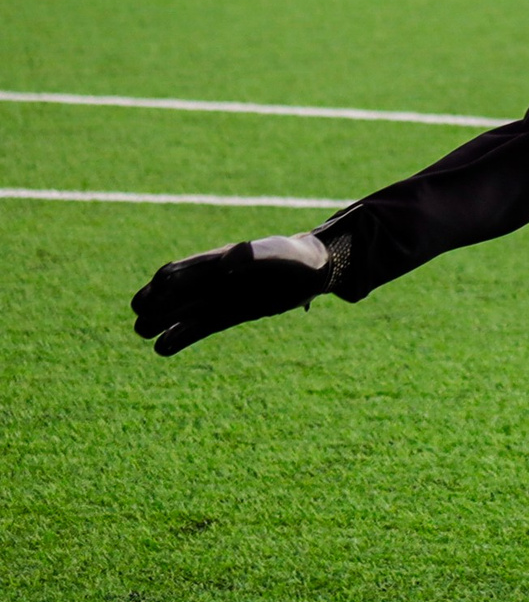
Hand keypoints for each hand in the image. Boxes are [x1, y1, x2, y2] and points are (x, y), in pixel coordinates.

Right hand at [131, 233, 333, 355]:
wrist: (314, 270)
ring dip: (160, 322)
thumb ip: (253, 256)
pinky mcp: (230, 314)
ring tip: (142, 333)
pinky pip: (200, 327)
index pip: (179, 271)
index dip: (163, 285)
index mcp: (216, 260)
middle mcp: (211, 280)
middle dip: (153, 304)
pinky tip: (162, 348)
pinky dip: (181, 336)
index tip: (151, 300)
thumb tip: (225, 262)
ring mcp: (219, 298)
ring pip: (181, 312)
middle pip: (172, 293)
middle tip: (140, 322)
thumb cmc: (295, 255)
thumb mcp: (277, 253)